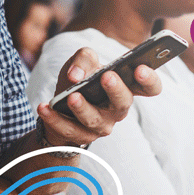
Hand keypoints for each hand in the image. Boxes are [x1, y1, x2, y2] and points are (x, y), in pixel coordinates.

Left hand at [35, 48, 161, 148]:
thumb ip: (83, 58)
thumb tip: (76, 75)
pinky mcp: (80, 135)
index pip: (149, 87)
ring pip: (94, 119)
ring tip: (71, 96)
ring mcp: (100, 125)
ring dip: (83, 108)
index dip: (149, 79)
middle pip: (123, 103)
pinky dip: (54, 118)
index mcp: (125, 87)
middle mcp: (117, 109)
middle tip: (107, 76)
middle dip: (116, 90)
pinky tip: (44, 107)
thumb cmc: (78, 79)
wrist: (60, 105)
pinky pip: (68, 129)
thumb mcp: (81, 62)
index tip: (140, 68)